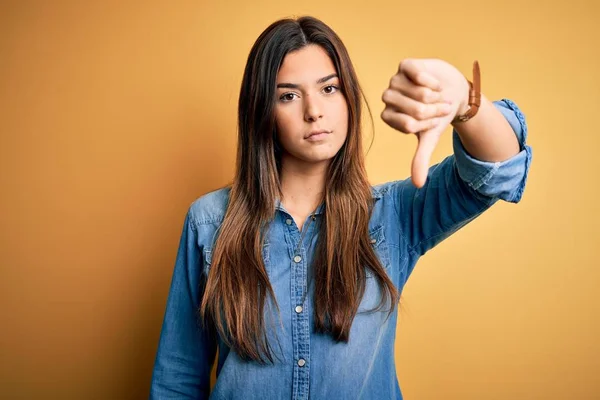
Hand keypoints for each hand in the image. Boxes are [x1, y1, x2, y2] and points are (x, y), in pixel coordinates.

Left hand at [381, 58, 469, 187]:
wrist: (452, 92)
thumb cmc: (437, 116)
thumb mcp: (430, 138)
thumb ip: (420, 159)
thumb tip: (418, 184)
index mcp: (389, 117)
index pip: (409, 125)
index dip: (428, 123)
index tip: (434, 120)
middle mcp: (388, 98)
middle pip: (414, 110)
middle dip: (434, 110)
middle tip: (441, 106)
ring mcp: (395, 80)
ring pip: (417, 93)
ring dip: (435, 96)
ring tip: (438, 95)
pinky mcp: (405, 65)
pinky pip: (416, 73)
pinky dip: (430, 80)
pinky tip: (435, 82)